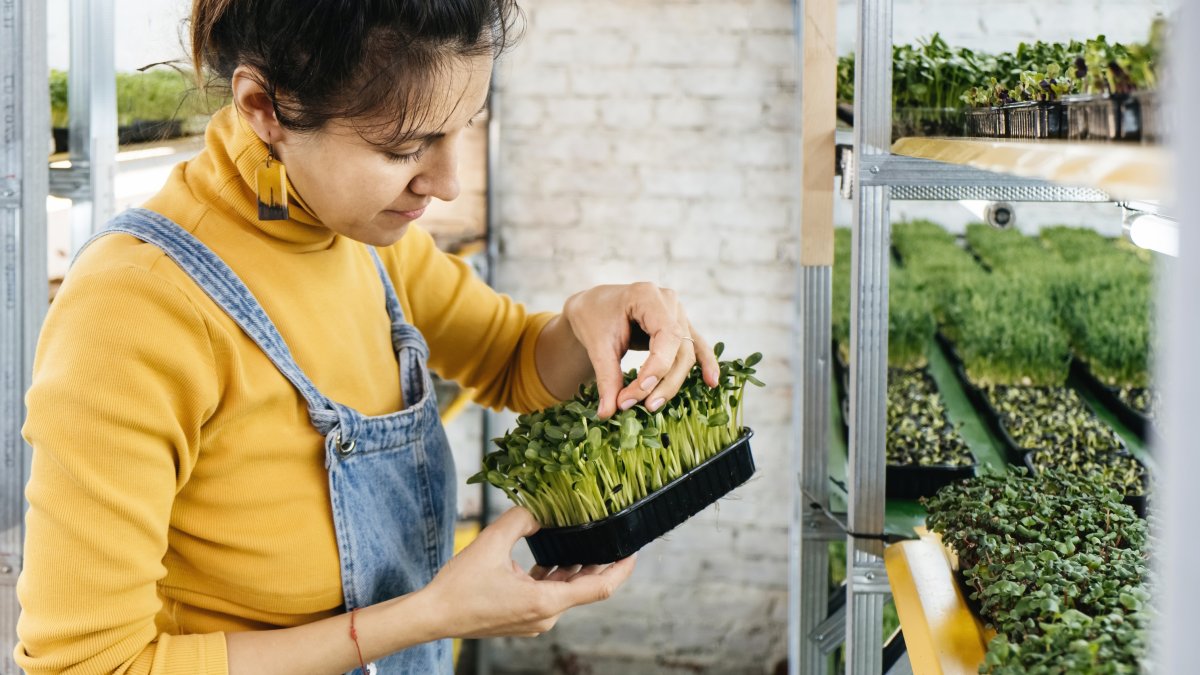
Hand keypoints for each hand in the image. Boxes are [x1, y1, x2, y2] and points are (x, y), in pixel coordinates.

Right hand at [419, 508, 636, 638]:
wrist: (433, 615)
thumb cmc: (460, 585)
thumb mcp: (491, 542)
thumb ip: (521, 519)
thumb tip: (539, 509)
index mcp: (545, 602)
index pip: (600, 588)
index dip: (622, 569)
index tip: (633, 551)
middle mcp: (545, 616)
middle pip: (585, 589)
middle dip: (599, 563)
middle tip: (610, 538)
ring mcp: (534, 620)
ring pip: (566, 592)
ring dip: (574, 569)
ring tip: (582, 542)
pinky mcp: (523, 619)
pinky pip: (549, 596)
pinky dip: (554, 577)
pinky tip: (550, 558)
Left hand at [562, 282, 718, 418]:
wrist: (595, 307)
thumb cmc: (594, 318)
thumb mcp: (596, 345)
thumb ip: (606, 377)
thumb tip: (608, 413)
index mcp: (646, 295)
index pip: (666, 334)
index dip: (658, 366)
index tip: (639, 392)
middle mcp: (668, 302)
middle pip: (679, 349)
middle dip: (661, 382)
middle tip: (638, 406)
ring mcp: (678, 313)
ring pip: (686, 354)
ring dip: (672, 383)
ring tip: (652, 406)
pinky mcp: (680, 327)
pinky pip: (696, 347)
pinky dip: (705, 364)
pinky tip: (711, 382)